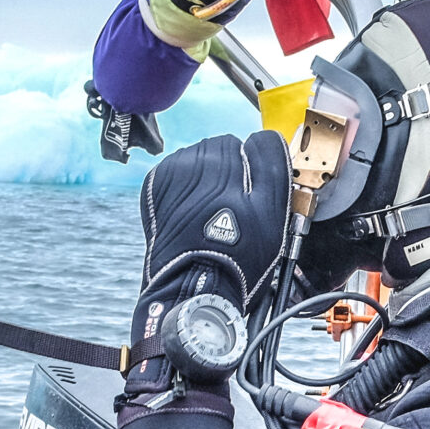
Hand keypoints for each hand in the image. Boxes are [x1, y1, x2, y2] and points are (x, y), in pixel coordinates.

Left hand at [135, 130, 292, 325]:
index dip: (262, 169)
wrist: (192, 289)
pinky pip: (179, 172)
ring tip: (212, 212)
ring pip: (201, 157)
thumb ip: (273, 166)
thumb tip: (265, 139)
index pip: (257, 145)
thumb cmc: (239, 258)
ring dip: (209, 176)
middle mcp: (199, 162)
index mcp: (230, 164)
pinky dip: (187, 186)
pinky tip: (193, 212)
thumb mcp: (274, 214)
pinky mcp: (155, 185)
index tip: (259, 191)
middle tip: (235, 207)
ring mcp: (173, 172)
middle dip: (234, 171)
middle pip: (226, 148)